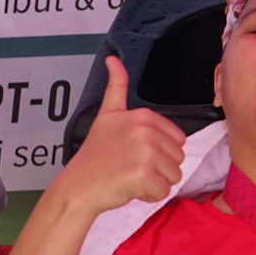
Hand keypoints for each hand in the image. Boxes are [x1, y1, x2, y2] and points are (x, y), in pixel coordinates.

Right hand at [56, 57, 184, 219]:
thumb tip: (113, 58)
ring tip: (129, 177)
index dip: (158, 152)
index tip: (133, 153)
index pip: (177, 140)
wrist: (78, 186)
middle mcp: (146, 130)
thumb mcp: (107, 114)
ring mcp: (146, 152)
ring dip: (155, 183)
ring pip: (174, 176)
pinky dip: (149, 196)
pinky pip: (164, 192)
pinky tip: (129, 188)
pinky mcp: (144, 175)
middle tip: (129, 167)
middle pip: (177, 158)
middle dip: (158, 168)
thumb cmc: (95, 155)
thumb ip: (116, 86)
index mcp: (143, 115)